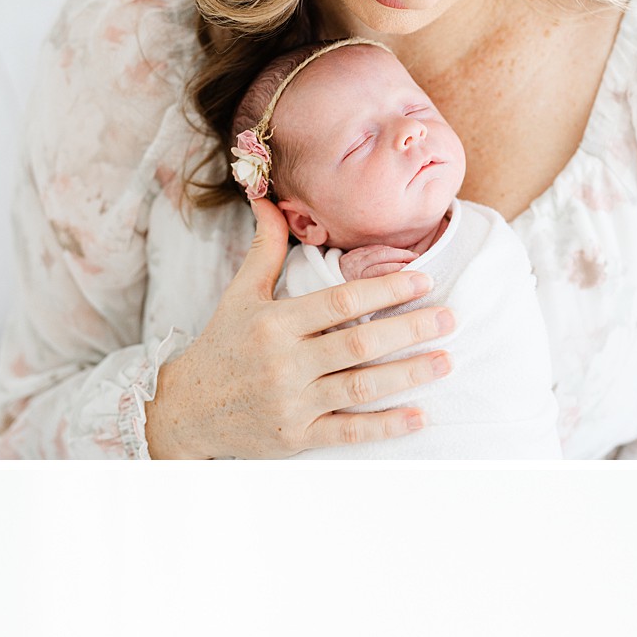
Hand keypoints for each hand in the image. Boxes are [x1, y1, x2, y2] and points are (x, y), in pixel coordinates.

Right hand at [142, 196, 454, 457]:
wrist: (186, 410)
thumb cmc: (222, 345)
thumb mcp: (240, 293)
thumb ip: (266, 248)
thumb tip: (268, 198)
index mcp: (275, 323)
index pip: (340, 302)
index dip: (384, 289)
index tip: (423, 279)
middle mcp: (284, 363)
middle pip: (358, 344)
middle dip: (409, 329)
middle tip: (449, 318)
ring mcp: (291, 403)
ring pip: (360, 387)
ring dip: (408, 374)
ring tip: (446, 361)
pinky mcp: (294, 437)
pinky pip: (347, 431)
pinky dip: (384, 426)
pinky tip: (418, 416)